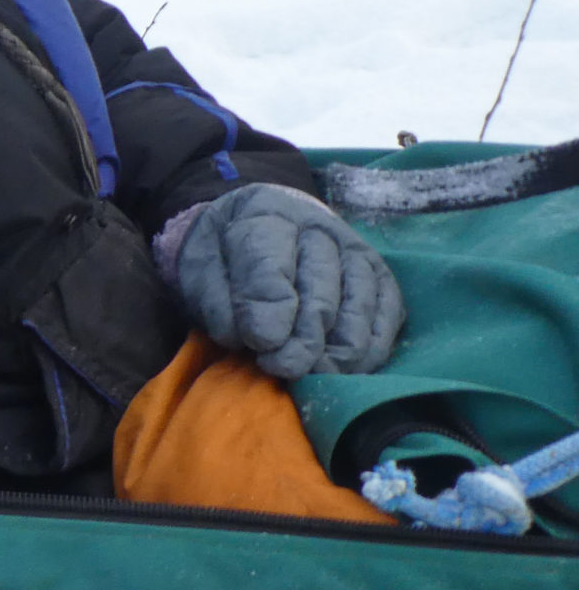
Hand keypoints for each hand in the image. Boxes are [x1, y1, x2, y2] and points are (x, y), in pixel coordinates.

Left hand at [170, 183, 403, 379]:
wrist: (253, 232)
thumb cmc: (223, 256)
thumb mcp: (200, 269)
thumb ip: (218, 300)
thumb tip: (256, 340)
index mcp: (264, 214)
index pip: (271, 265)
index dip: (270, 310)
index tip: (262, 344)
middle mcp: (317, 228)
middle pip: (320, 293)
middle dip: (303, 340)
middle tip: (283, 368)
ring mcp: (354, 249)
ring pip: (358, 305)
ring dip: (340, 349)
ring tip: (314, 375)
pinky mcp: (379, 274)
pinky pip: (389, 311)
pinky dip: (372, 345)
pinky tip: (347, 368)